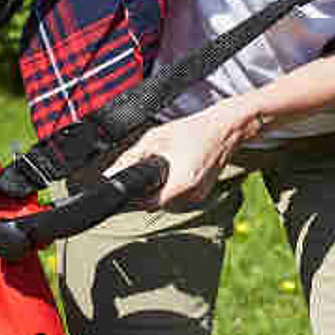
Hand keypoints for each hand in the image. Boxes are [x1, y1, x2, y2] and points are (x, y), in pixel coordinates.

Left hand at [109, 103, 262, 208]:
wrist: (224, 129)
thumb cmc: (192, 131)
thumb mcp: (155, 139)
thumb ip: (131, 158)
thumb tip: (110, 174)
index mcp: (180, 184)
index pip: (147, 204)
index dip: (135, 197)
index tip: (130, 186)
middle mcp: (191, 195)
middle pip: (157, 205)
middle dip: (147, 192)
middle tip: (147, 171)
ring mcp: (198, 197)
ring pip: (168, 203)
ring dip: (160, 191)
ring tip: (163, 168)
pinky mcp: (202, 194)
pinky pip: (179, 198)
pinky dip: (172, 188)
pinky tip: (175, 171)